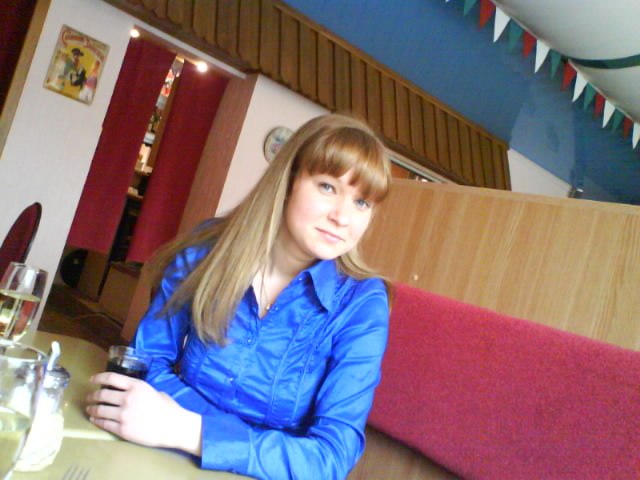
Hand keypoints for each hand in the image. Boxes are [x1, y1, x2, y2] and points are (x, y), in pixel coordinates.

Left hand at [86, 372, 201, 454]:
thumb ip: (139, 390)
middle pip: (102, 394)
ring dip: (92, 408)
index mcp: (136, 386)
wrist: (173, 427)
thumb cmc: (168, 408)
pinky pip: (104, 423)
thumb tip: (129, 392)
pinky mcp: (122, 429)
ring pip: (100, 409)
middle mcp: (127, 398)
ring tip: (89, 408)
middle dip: (93, 395)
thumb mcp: (154, 391)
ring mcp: (123, 415)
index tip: (92, 379)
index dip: (99, 377)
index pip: (111, 378)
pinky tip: (94, 419)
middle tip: (90, 397)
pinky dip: (97, 420)